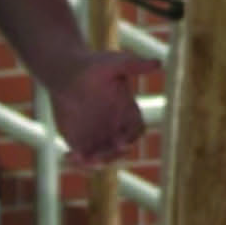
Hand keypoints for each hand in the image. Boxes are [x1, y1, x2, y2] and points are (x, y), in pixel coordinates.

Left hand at [49, 51, 163, 167]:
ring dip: (94, 162)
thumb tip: (158, 63)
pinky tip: (68, 156)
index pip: (135, 130)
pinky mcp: (81, 142)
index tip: (121, 143)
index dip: (130, 138)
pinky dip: (78, 162)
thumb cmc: (94, 65)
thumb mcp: (115, 63)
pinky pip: (83, 158)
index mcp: (128, 112)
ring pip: (102, 158)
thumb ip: (135, 65)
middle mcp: (117, 128)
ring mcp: (100, 137)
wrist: (67, 71)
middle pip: (119, 150)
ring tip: (83, 160)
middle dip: (110, 155)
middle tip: (97, 157)